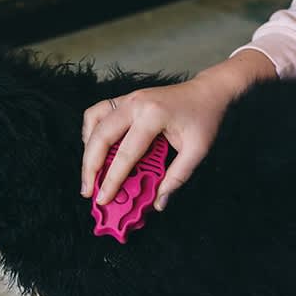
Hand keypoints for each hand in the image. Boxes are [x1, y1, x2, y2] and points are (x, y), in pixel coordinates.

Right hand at [81, 50, 275, 210]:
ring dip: (87, 149)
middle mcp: (135, 104)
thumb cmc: (204, 119)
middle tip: (88, 191)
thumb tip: (158, 203)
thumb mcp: (197, 150)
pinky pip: (97, 112)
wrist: (207, 92)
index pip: (126, 153)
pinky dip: (91, 131)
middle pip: (101, 137)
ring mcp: (128, 98)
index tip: (102, 199)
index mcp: (153, 116)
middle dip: (90, 167)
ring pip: (94, 122)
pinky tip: (95, 149)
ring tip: (89, 172)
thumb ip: (177, 177)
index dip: (112, 179)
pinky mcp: (125, 99)